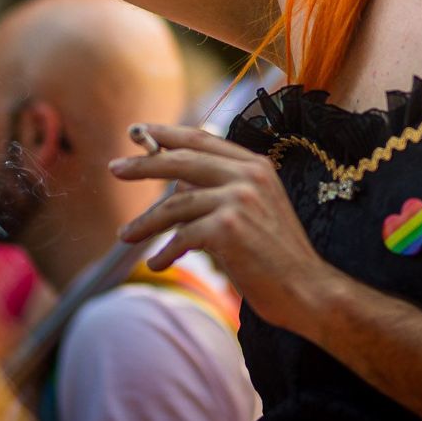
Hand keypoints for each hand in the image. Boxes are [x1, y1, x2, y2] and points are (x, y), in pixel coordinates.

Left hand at [111, 124, 341, 334]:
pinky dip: (165, 251)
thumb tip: (176, 182)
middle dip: (144, 165)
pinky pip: (182, 235)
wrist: (306, 289)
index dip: (168, 134)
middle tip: (114, 169)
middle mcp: (248, 174)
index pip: (203, 139)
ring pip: (176, 202)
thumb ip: (221, 189)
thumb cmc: (276, 255)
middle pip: (183, 162)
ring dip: (145, 221)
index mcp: (255, 165)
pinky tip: (157, 263)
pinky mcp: (228, 227)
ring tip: (124, 235)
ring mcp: (239, 199)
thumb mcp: (254, 209)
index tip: (139, 131)